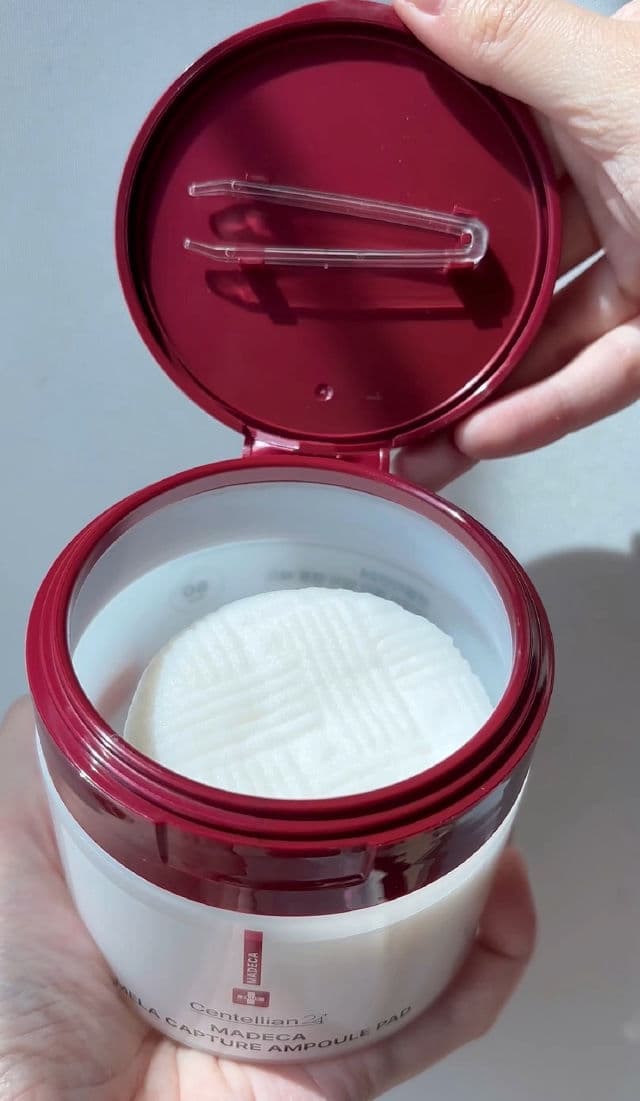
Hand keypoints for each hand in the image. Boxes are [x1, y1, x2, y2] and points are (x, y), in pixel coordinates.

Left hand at [0, 698, 534, 1099]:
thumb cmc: (12, 994)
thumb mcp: (14, 833)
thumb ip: (48, 752)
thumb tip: (105, 674)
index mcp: (179, 883)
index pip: (272, 809)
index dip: (324, 760)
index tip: (361, 708)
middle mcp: (242, 940)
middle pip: (354, 868)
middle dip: (413, 817)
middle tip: (444, 768)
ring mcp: (293, 1009)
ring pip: (409, 937)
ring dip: (470, 883)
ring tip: (493, 830)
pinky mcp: (333, 1072)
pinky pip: (428, 1020)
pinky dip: (482, 969)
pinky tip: (503, 906)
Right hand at [393, 0, 639, 487]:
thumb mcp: (619, 85)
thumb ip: (516, 43)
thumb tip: (420, 0)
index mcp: (601, 104)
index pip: (493, 139)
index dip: (432, 175)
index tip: (377, 207)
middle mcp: (617, 185)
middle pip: (510, 256)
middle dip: (446, 308)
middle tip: (388, 344)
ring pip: (546, 334)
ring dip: (484, 386)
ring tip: (418, 428)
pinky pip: (591, 379)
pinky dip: (541, 410)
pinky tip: (483, 435)